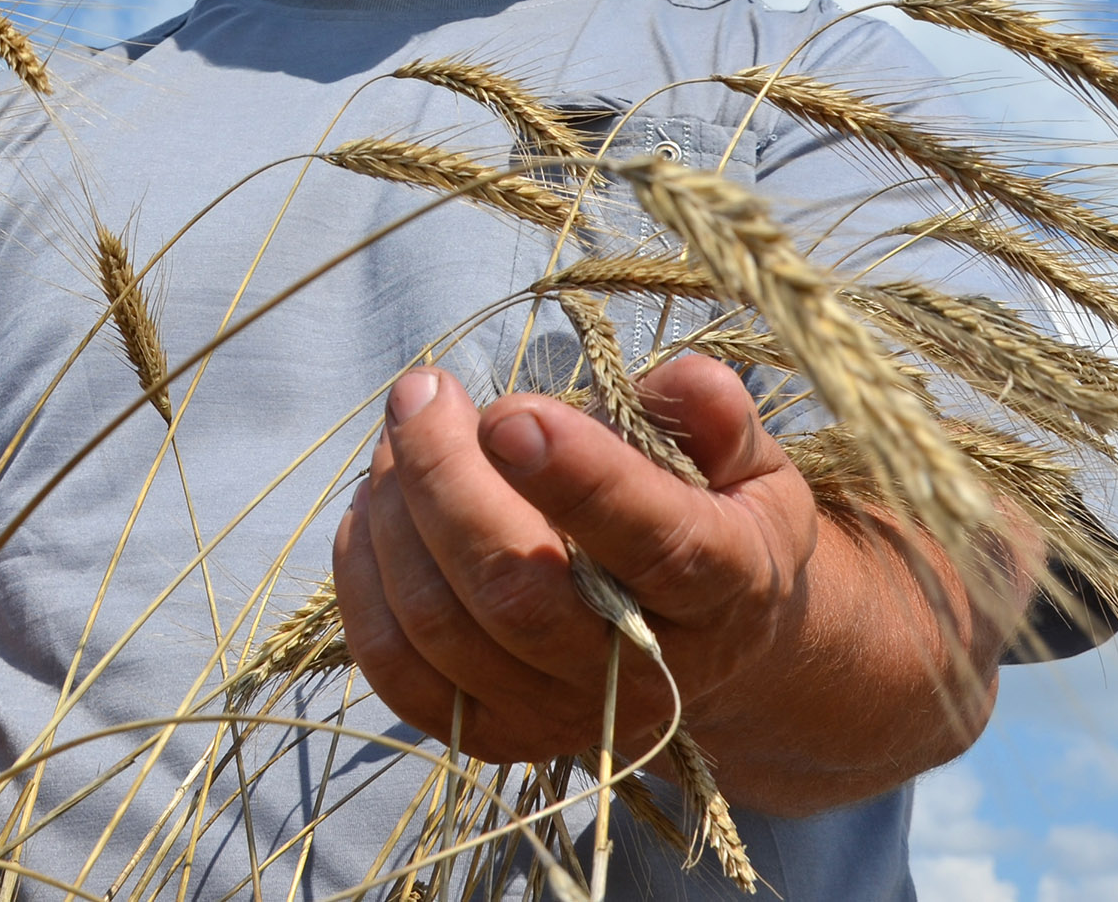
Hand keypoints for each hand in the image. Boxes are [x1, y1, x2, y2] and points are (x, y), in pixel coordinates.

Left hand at [331, 355, 817, 767]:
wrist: (721, 659)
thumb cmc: (721, 528)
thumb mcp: (752, 466)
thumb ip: (718, 419)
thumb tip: (685, 380)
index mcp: (723, 589)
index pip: (653, 543)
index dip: (576, 476)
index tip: (508, 411)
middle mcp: (641, 672)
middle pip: (517, 589)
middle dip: (445, 477)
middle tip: (421, 390)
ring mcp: (562, 715)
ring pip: (444, 626)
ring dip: (396, 515)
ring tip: (398, 433)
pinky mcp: (498, 735)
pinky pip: (399, 672)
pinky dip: (365, 583)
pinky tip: (374, 507)